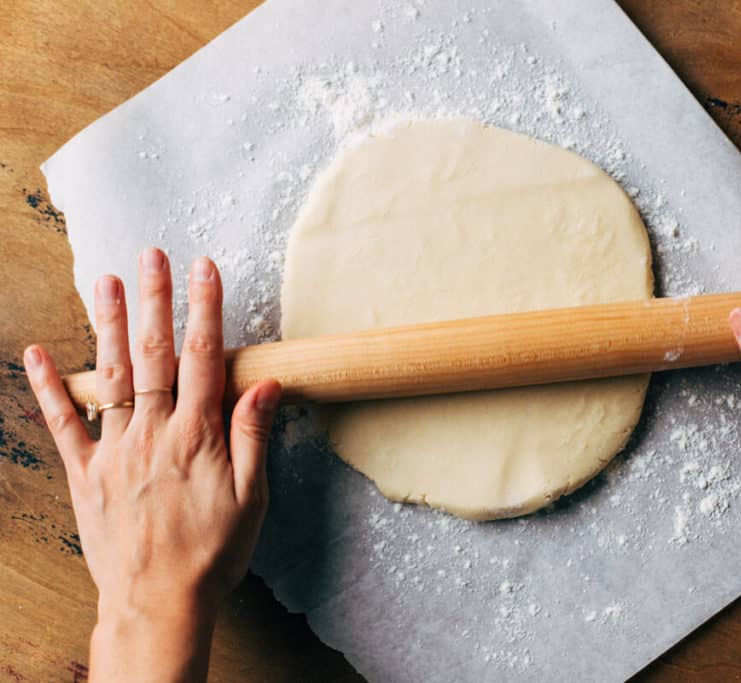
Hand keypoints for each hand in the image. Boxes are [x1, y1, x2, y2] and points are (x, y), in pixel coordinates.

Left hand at [24, 248, 280, 680]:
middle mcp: (153, 434)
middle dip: (154, 301)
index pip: (205, 359)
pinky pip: (64, 425)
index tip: (205, 269)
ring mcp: (114, 452)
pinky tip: (39, 353)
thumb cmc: (213, 552)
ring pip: (110, 377)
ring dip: (106, 326)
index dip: (205, 310)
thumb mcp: (252, 498)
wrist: (159, 601)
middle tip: (151, 255)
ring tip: (104, 281)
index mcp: (197, 437)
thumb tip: (267, 385)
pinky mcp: (86, 474)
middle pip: (153, 355)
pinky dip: (51, 388)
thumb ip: (253, 437)